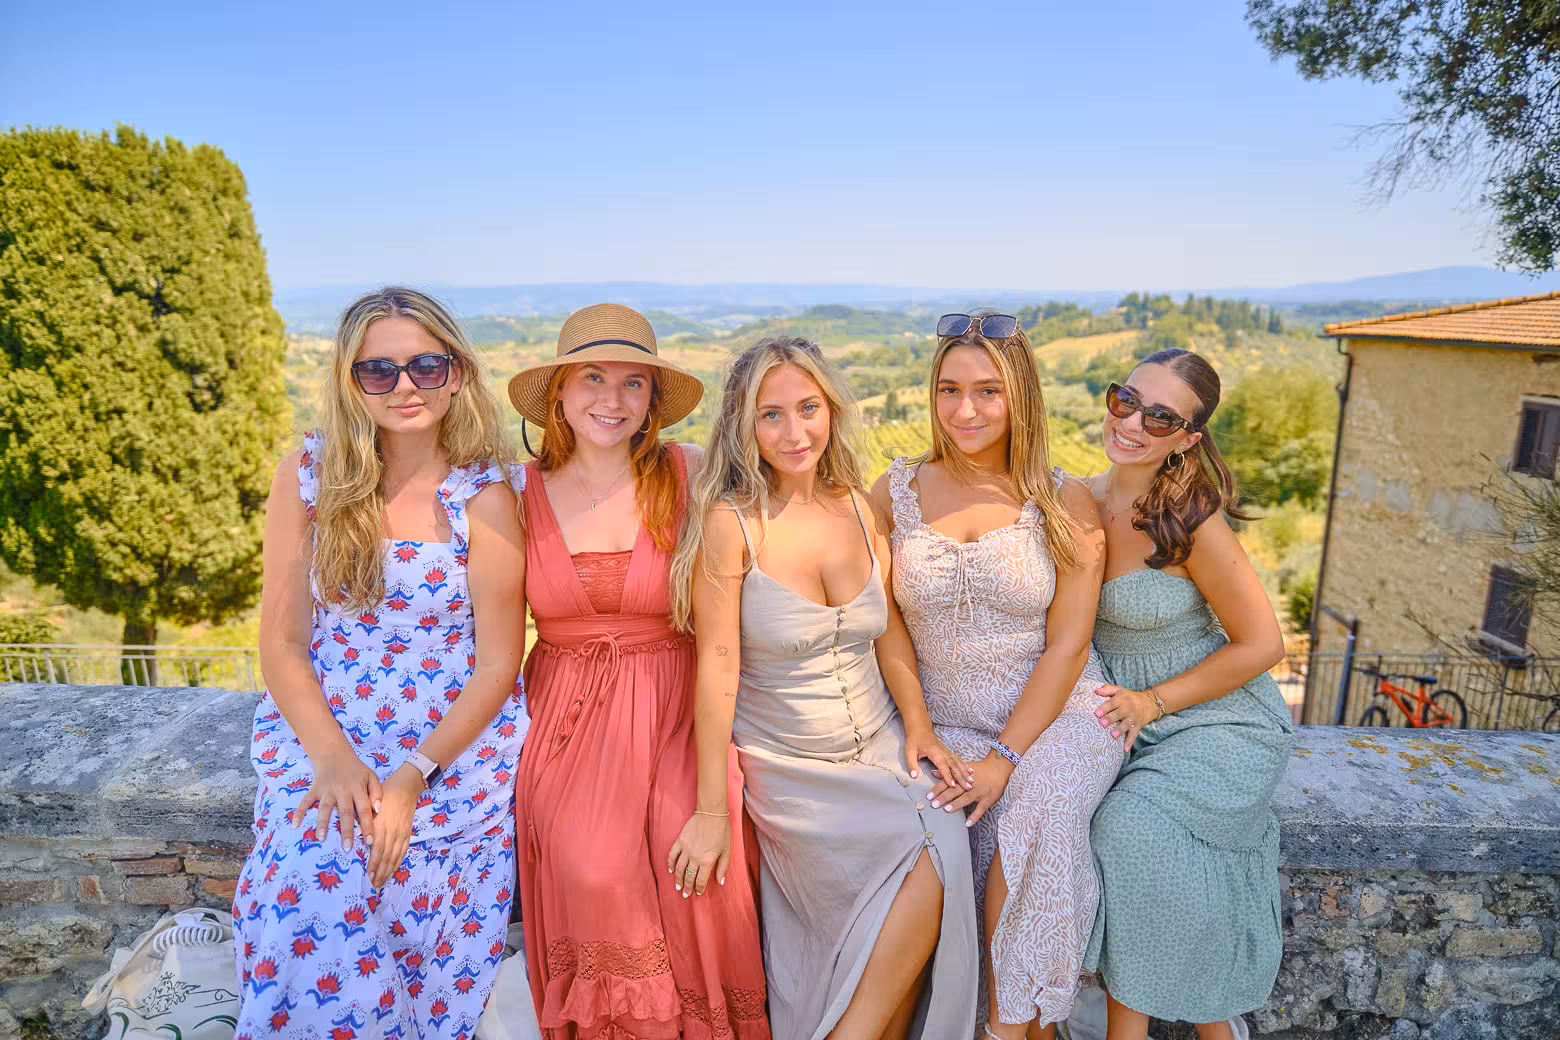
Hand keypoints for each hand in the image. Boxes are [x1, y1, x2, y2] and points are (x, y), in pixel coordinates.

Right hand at [290, 745, 382, 849]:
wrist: (335, 755)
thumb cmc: (355, 770)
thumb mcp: (371, 776)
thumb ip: (377, 792)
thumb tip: (378, 810)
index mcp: (358, 789)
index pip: (364, 809)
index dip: (368, 825)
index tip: (370, 842)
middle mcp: (342, 791)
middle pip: (345, 813)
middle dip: (346, 831)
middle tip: (347, 848)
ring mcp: (327, 791)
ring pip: (325, 809)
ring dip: (323, 823)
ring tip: (321, 838)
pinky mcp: (314, 789)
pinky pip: (305, 801)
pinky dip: (299, 812)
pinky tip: (295, 824)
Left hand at [366, 765, 421, 887]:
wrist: (406, 787)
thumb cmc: (384, 794)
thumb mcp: (370, 805)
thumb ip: (364, 821)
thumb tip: (353, 837)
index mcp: (382, 825)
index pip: (378, 849)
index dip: (374, 864)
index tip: (368, 875)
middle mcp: (392, 831)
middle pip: (387, 856)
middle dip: (380, 872)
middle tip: (373, 885)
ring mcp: (401, 833)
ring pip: (395, 856)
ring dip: (389, 870)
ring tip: (382, 881)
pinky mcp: (407, 833)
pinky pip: (403, 851)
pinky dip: (398, 862)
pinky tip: (393, 869)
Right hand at [666, 811, 730, 897]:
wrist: (712, 814)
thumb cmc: (722, 831)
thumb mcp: (726, 851)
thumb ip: (722, 867)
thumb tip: (720, 882)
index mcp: (707, 861)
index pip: (701, 880)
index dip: (699, 888)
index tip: (698, 893)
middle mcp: (695, 857)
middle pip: (689, 876)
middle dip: (687, 887)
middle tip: (685, 894)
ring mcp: (686, 849)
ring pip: (679, 868)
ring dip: (678, 879)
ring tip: (677, 886)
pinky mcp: (680, 841)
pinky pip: (672, 855)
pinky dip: (670, 863)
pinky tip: (670, 870)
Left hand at [903, 724, 973, 789]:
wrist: (920, 729)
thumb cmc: (915, 740)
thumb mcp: (909, 752)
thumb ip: (912, 764)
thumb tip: (914, 776)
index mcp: (934, 753)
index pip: (942, 766)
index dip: (947, 776)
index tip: (952, 785)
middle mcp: (943, 752)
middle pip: (954, 765)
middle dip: (961, 776)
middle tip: (968, 786)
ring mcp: (947, 752)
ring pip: (958, 762)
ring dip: (965, 772)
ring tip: (972, 780)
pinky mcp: (948, 752)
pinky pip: (958, 759)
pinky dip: (965, 765)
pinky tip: (970, 771)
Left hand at [929, 752, 1013, 827]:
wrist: (999, 767)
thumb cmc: (980, 768)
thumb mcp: (964, 767)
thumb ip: (948, 771)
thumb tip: (933, 773)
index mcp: (962, 776)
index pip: (948, 782)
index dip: (938, 789)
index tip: (928, 796)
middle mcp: (970, 784)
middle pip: (955, 790)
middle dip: (944, 797)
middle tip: (933, 804)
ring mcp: (980, 792)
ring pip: (967, 798)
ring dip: (957, 804)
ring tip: (947, 809)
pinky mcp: (988, 799)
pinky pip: (981, 809)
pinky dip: (975, 816)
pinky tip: (967, 824)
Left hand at [1095, 684, 1157, 749]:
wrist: (1150, 702)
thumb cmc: (1130, 697)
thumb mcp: (1120, 690)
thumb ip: (1108, 690)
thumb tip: (1095, 690)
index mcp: (1121, 699)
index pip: (1112, 704)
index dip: (1104, 708)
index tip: (1096, 713)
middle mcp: (1127, 709)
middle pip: (1118, 714)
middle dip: (1110, 719)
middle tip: (1102, 724)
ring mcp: (1133, 719)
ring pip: (1126, 725)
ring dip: (1120, 730)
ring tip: (1113, 735)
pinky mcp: (1137, 726)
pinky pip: (1133, 735)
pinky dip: (1130, 742)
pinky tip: (1125, 749)